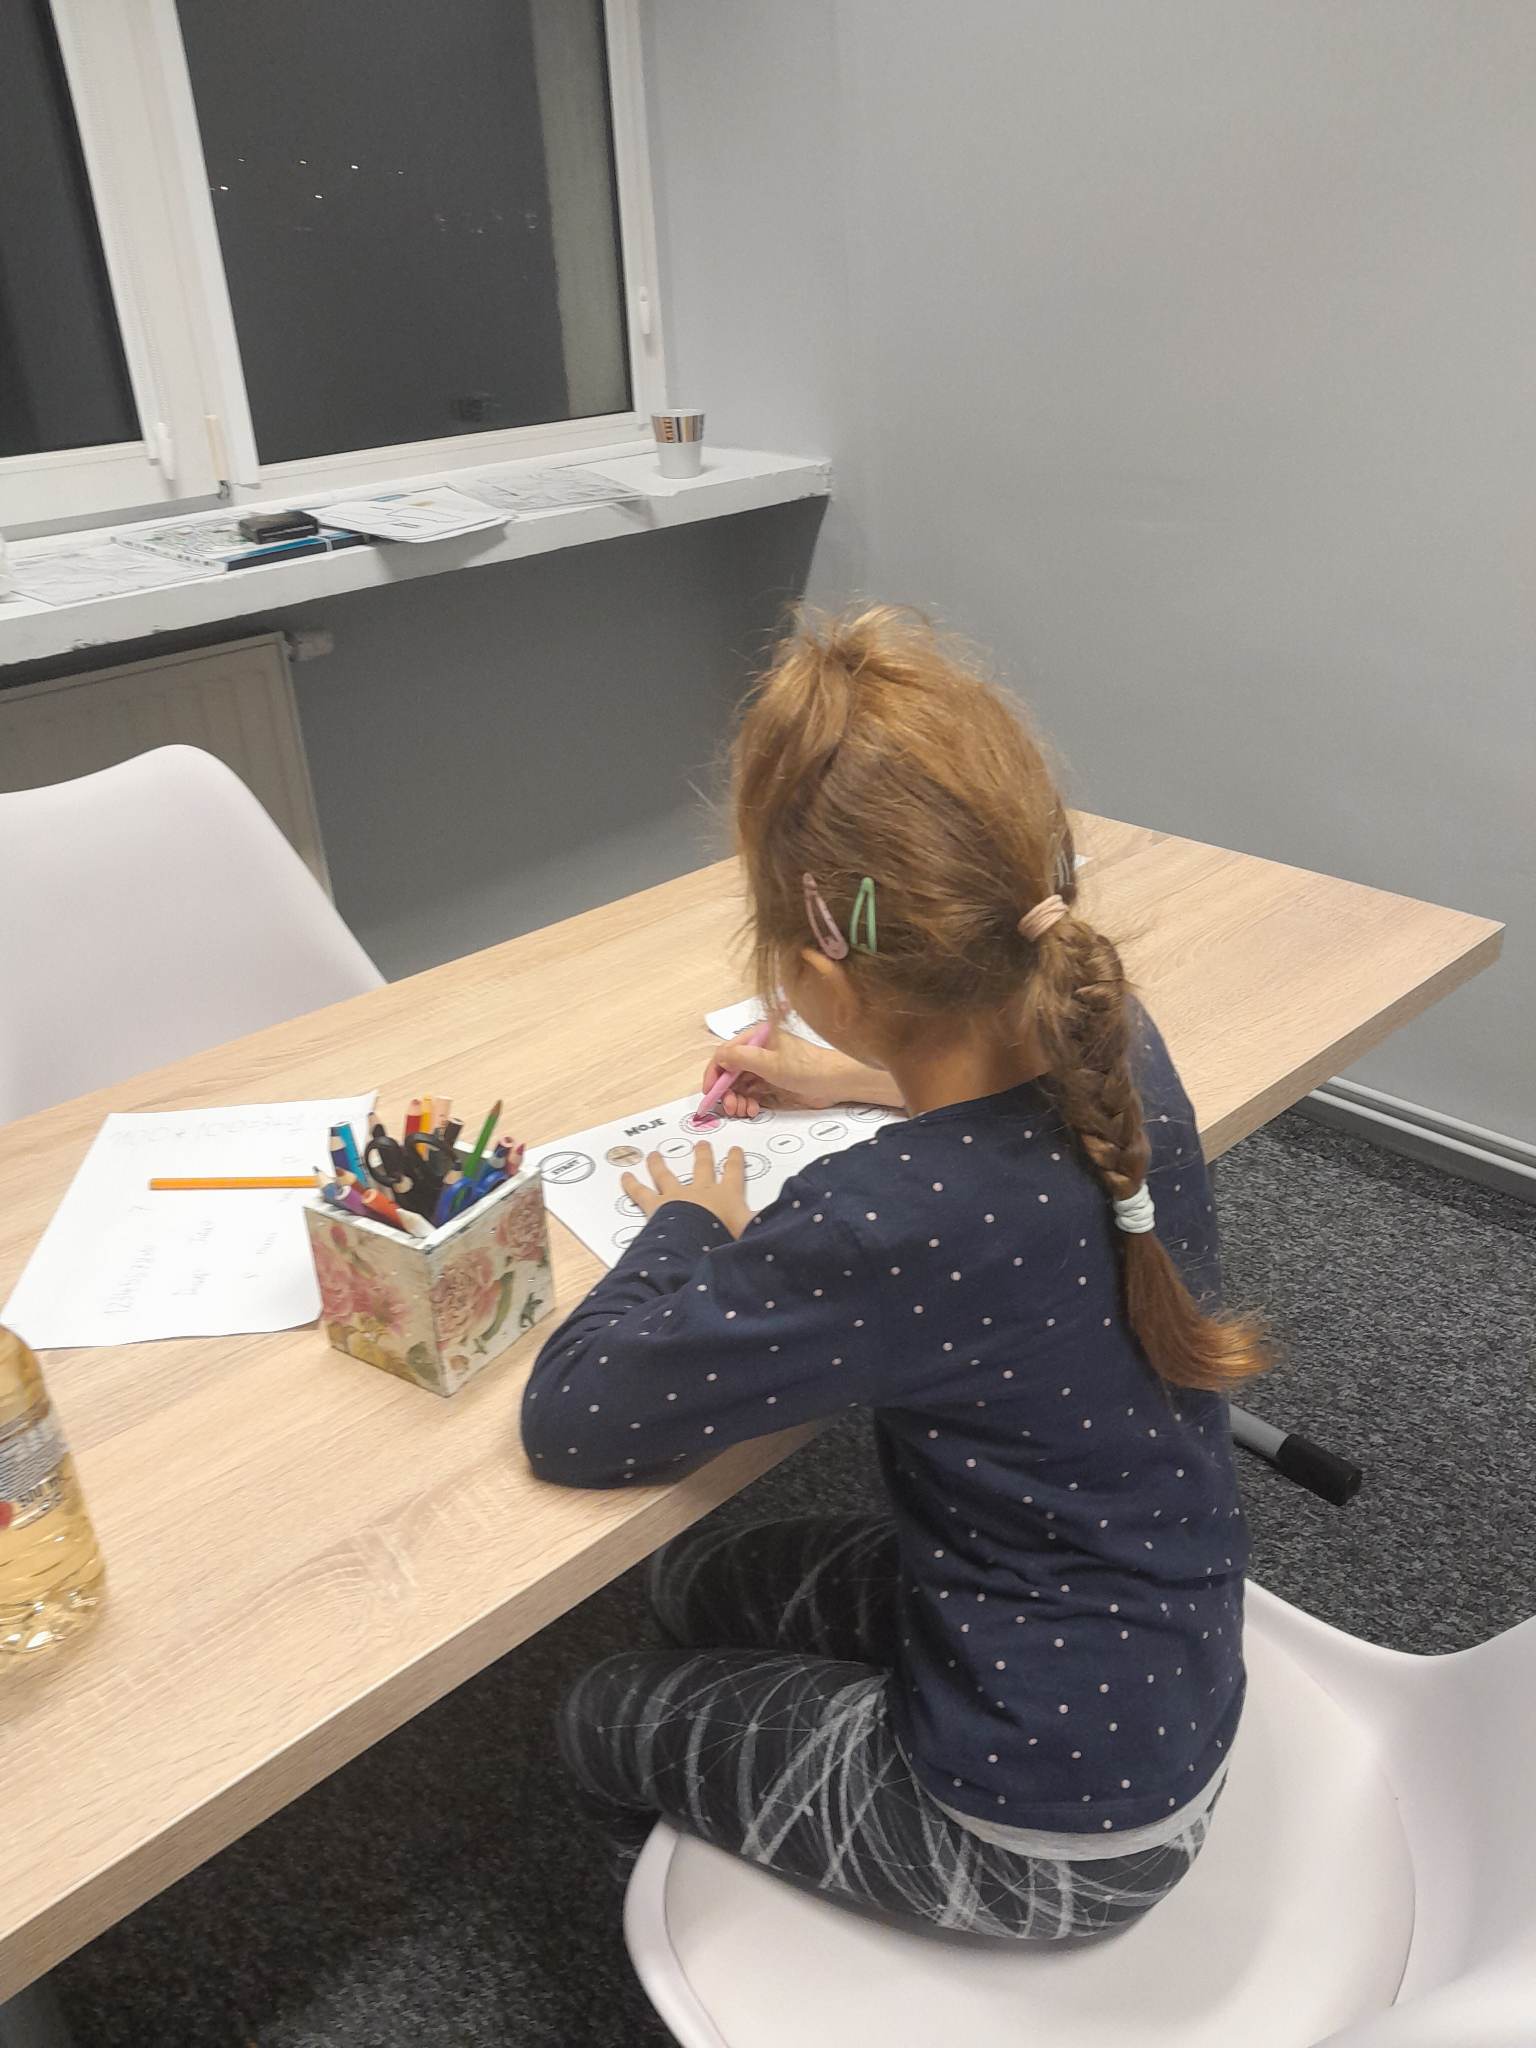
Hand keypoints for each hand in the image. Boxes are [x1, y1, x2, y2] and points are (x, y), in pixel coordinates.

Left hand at [622, 1141, 752, 1237]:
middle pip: (702, 1167)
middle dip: (702, 1155)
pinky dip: (632, 1184)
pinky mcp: (657, 1206)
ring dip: (660, 1164)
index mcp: (727, 1195)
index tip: (734, 1149)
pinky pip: (641, 1193)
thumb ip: (764, 1226)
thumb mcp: (753, 1231)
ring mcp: (677, 1196)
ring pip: (666, 1175)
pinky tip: (624, 1176)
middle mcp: (702, 1190)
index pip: (734, 1173)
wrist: (699, 1245)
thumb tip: (783, 1223)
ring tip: (654, 1155)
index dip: (735, 1160)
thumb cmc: (727, 1238)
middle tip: (701, 1143)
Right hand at [701, 1028, 902, 1117]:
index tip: (710, 1093)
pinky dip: (748, 1103)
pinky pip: (752, 1094)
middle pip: (730, 1071)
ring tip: (744, 1111)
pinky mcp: (773, 1083)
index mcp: (757, 1038)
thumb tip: (719, 1057)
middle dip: (726, 1091)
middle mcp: (759, 1051)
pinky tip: (753, 1110)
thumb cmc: (805, 1067)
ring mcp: (766, 1068)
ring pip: (740, 1085)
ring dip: (737, 1099)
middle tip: (730, 1108)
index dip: (714, 1073)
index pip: (725, 1053)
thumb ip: (740, 1058)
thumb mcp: (770, 1062)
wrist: (836, 1082)